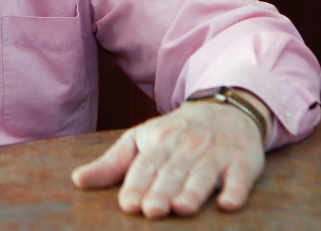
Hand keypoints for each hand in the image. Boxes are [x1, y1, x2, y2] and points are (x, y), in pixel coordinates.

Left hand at [70, 96, 266, 217]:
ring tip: (182, 208)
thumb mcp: (142, 139)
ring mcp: (217, 153)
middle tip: (152, 211)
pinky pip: (241, 176)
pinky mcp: (243, 161)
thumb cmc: (177, 133)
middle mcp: (187, 146)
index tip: (129, 205)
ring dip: (194, 191)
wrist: (228, 109)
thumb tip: (77, 180)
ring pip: (203, 174)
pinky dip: (235, 189)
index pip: (146, 165)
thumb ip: (112, 163)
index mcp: (160, 141)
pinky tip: (228, 203)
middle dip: (162, 191)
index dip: (137, 185)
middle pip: (173, 172)